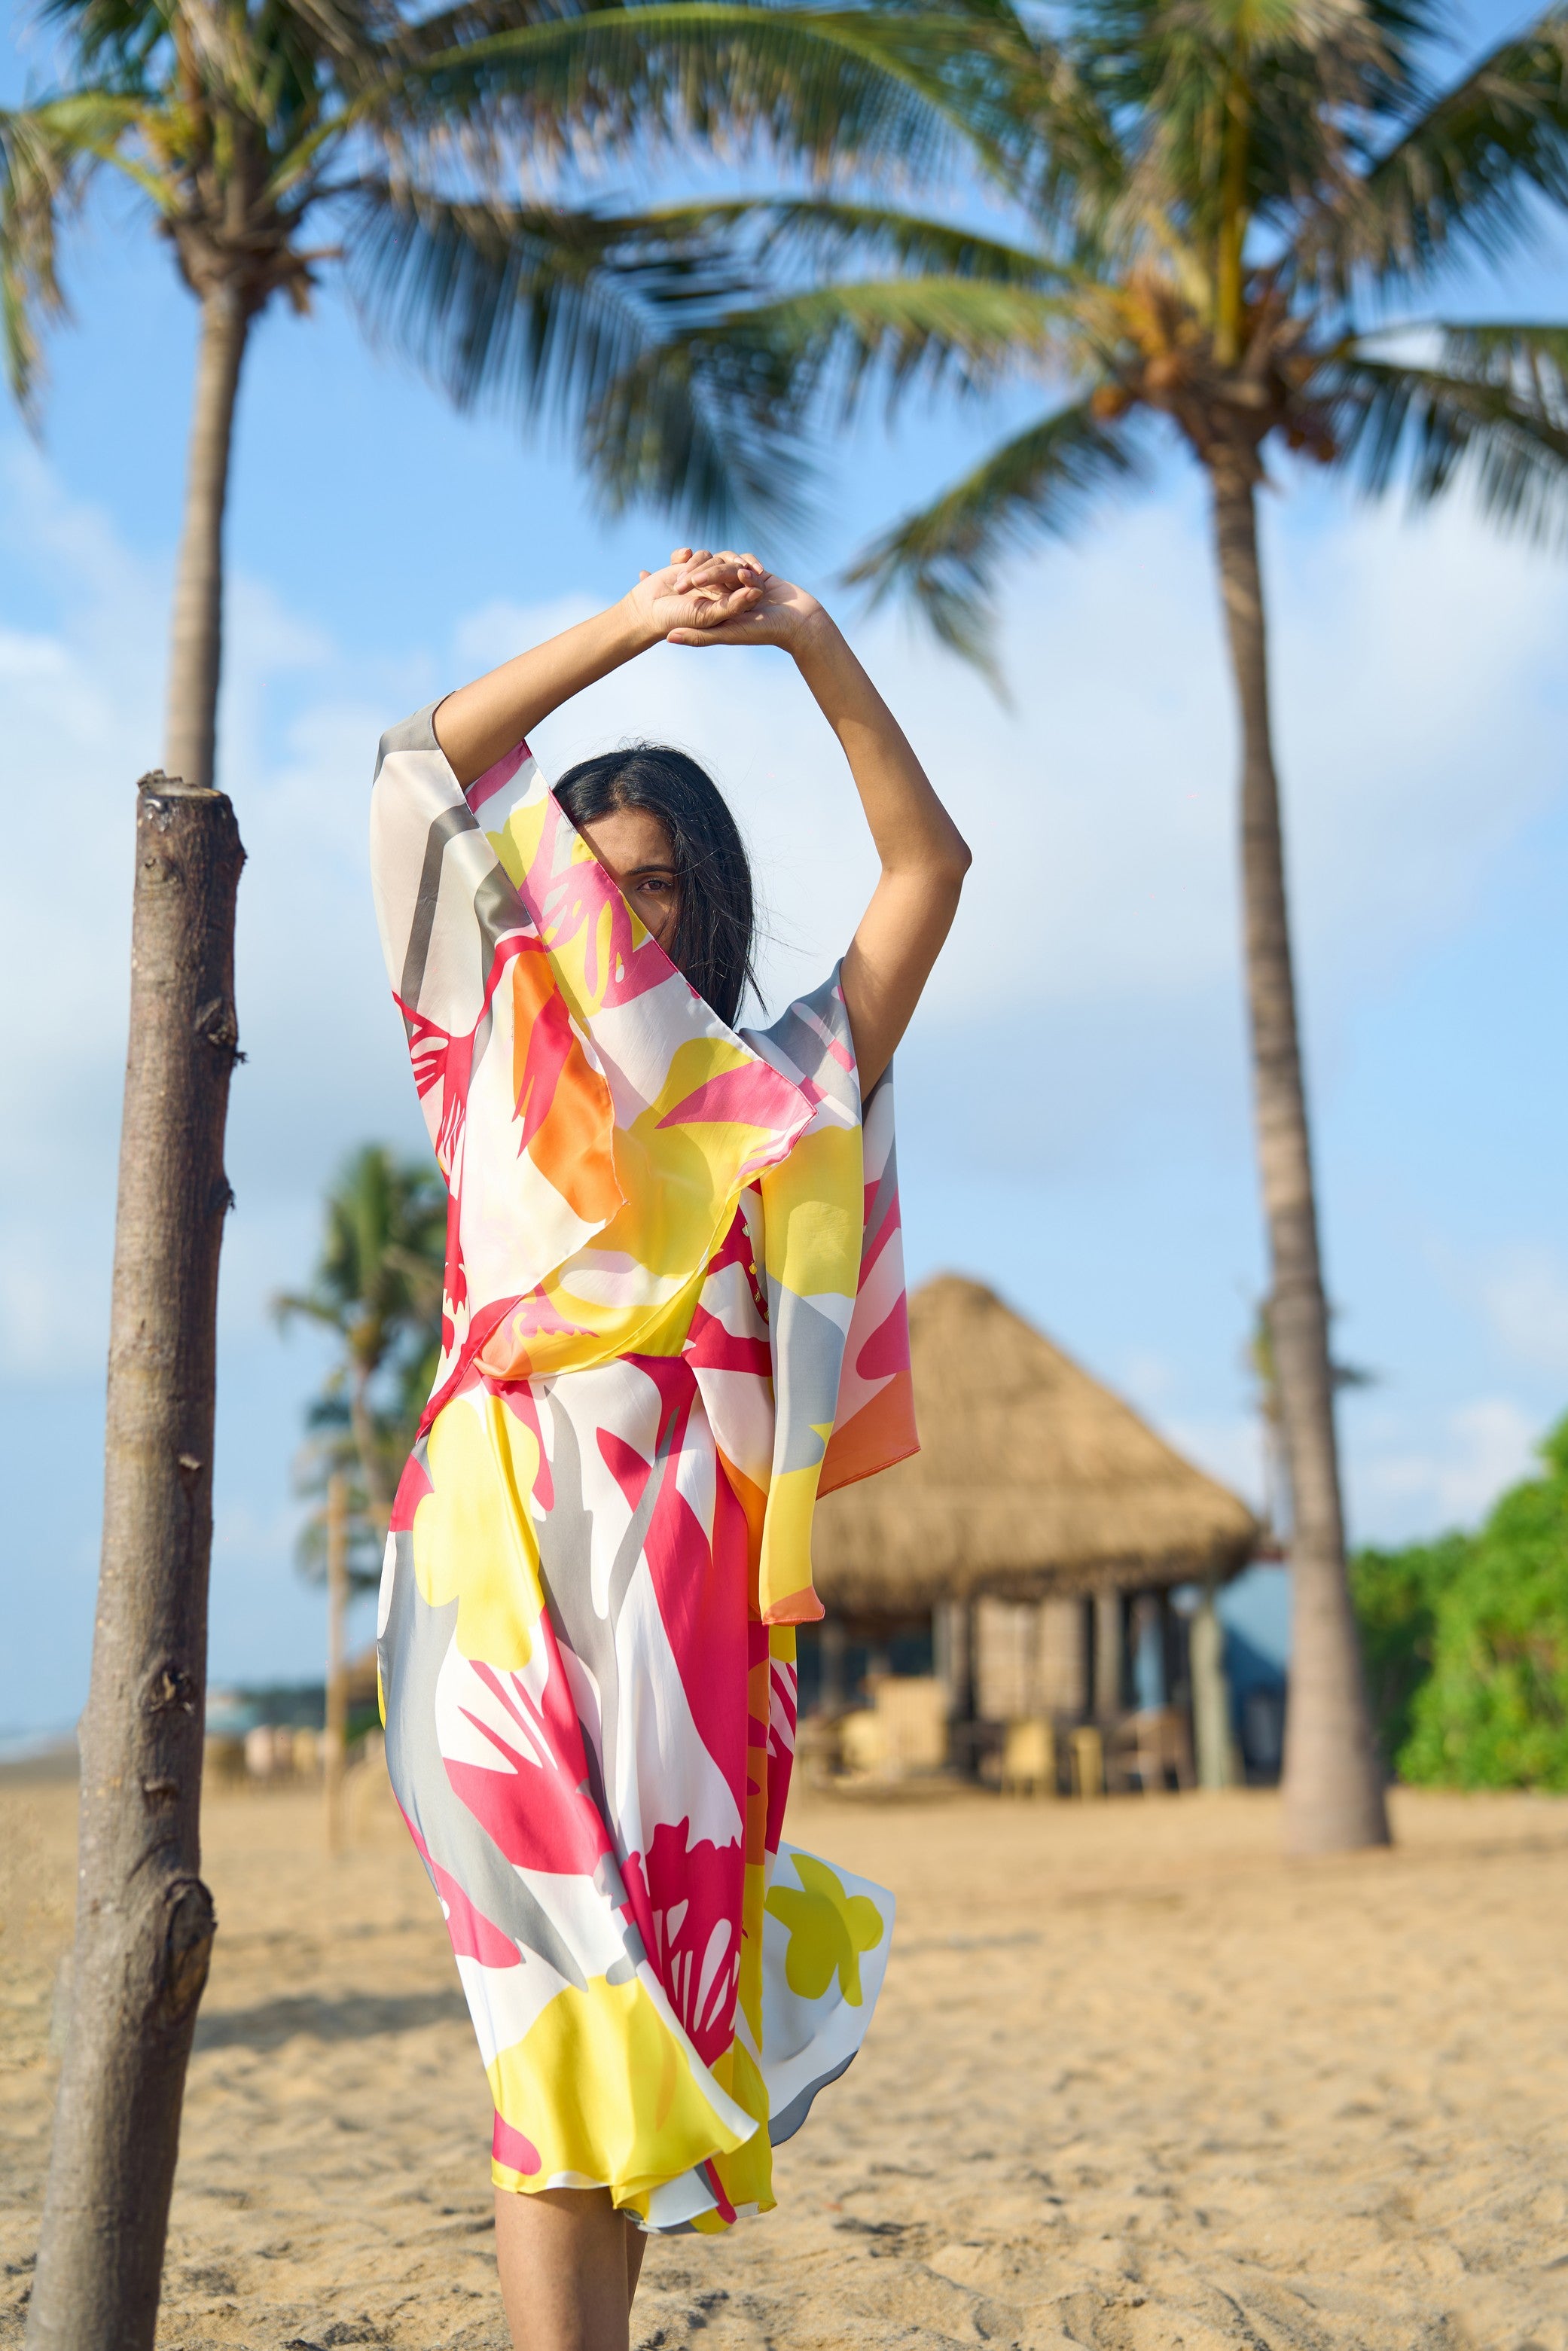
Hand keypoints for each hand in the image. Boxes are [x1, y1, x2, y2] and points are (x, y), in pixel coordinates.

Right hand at [625, 547, 763, 646]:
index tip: (746, 573)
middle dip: (718, 569)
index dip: (750, 577)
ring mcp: (705, 574)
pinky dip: (685, 556)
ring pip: (713, 557)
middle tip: (708, 572)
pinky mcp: (690, 563)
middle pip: (732, 565)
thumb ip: (733, 606)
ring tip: (678, 587)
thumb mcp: (708, 615)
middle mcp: (720, 587)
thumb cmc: (679, 618)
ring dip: (696, 568)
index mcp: (730, 601)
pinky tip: (679, 560)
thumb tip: (757, 592)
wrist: (646, 611)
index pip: (750, 584)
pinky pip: (696, 553)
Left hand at [663, 552, 825, 652]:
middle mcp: (723, 593)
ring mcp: (740, 582)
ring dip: (730, 571)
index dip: (666, 582)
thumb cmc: (763, 632)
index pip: (685, 589)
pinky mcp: (757, 573)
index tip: (643, 575)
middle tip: (695, 575)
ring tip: (740, 577)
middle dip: (700, 570)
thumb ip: (698, 636)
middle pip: (704, 571)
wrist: (799, 623)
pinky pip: (746, 560)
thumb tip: (668, 638)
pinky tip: (756, 575)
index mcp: (712, 607)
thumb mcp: (726, 633)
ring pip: (725, 563)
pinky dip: (749, 566)